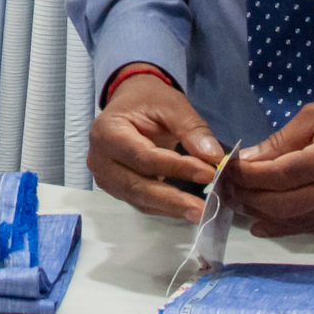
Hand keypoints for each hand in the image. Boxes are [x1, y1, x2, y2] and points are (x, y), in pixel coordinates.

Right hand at [88, 74, 226, 220]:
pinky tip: (186, 209)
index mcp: (107, 131)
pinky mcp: (116, 188)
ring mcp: (105, 177)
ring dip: (171, 207)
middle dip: (173, 198)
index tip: (207, 173)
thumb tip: (213, 156)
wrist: (131, 103)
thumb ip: (192, 129)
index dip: (175, 168)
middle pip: (137, 185)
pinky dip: (165, 207)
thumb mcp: (172, 105)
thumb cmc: (149, 101)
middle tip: (204, 208)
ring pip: (139, 199)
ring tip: (201, 213)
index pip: (143, 157)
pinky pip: (141, 202)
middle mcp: (99, 158)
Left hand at [226, 88, 313, 236]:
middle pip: (282, 206)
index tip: (225, 170)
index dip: (247, 177)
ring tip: (239, 204)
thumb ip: (281, 141)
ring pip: (297, 222)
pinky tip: (265, 222)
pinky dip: (287, 225)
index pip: (277, 176)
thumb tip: (247, 161)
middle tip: (227, 189)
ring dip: (263, 216)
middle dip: (249, 199)